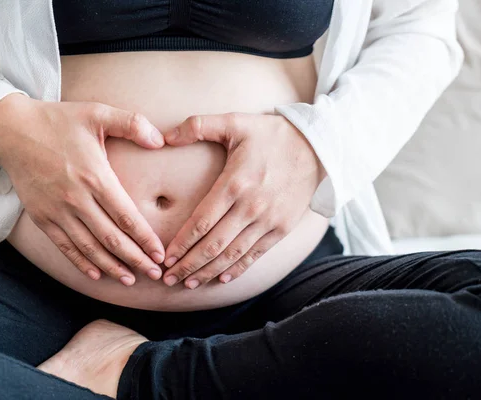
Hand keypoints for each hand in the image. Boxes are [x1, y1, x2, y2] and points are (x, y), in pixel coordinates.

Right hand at [0, 94, 165, 284]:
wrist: (12, 129)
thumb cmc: (59, 120)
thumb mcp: (97, 113)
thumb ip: (132, 123)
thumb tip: (161, 140)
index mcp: (95, 177)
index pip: (126, 217)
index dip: (146, 239)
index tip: (161, 254)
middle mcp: (76, 199)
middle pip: (112, 238)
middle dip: (136, 259)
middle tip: (155, 273)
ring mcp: (57, 211)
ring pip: (89, 248)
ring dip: (112, 266)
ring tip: (131, 279)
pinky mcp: (42, 217)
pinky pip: (65, 246)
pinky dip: (81, 262)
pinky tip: (97, 274)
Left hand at [162, 113, 324, 288]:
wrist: (317, 146)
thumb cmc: (271, 134)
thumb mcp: (235, 122)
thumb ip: (198, 126)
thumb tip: (163, 137)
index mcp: (235, 183)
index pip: (201, 222)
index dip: (181, 243)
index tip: (165, 257)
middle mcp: (251, 207)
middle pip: (213, 245)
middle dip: (188, 264)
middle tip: (169, 278)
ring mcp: (269, 220)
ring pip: (233, 254)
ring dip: (208, 272)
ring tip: (188, 283)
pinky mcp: (282, 228)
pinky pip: (256, 254)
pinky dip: (238, 269)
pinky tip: (221, 278)